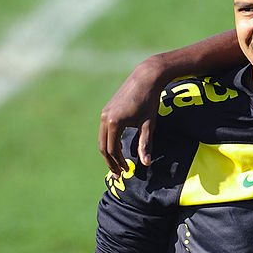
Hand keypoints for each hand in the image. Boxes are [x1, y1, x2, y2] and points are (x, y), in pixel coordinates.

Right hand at [99, 56, 165, 173]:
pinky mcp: (107, 109)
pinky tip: (119, 148)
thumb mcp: (149, 125)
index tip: (126, 172)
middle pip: (104, 146)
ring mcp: (104, 113)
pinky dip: (110, 141)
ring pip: (103, 139)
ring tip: (118, 164)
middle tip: (118, 174)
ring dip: (109, 152)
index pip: (113, 150)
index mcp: (114, 123)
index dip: (119, 163)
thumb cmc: (149, 101)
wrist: (145, 78)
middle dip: (111, 161)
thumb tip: (146, 163)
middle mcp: (105, 118)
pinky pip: (105, 130)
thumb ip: (145, 144)